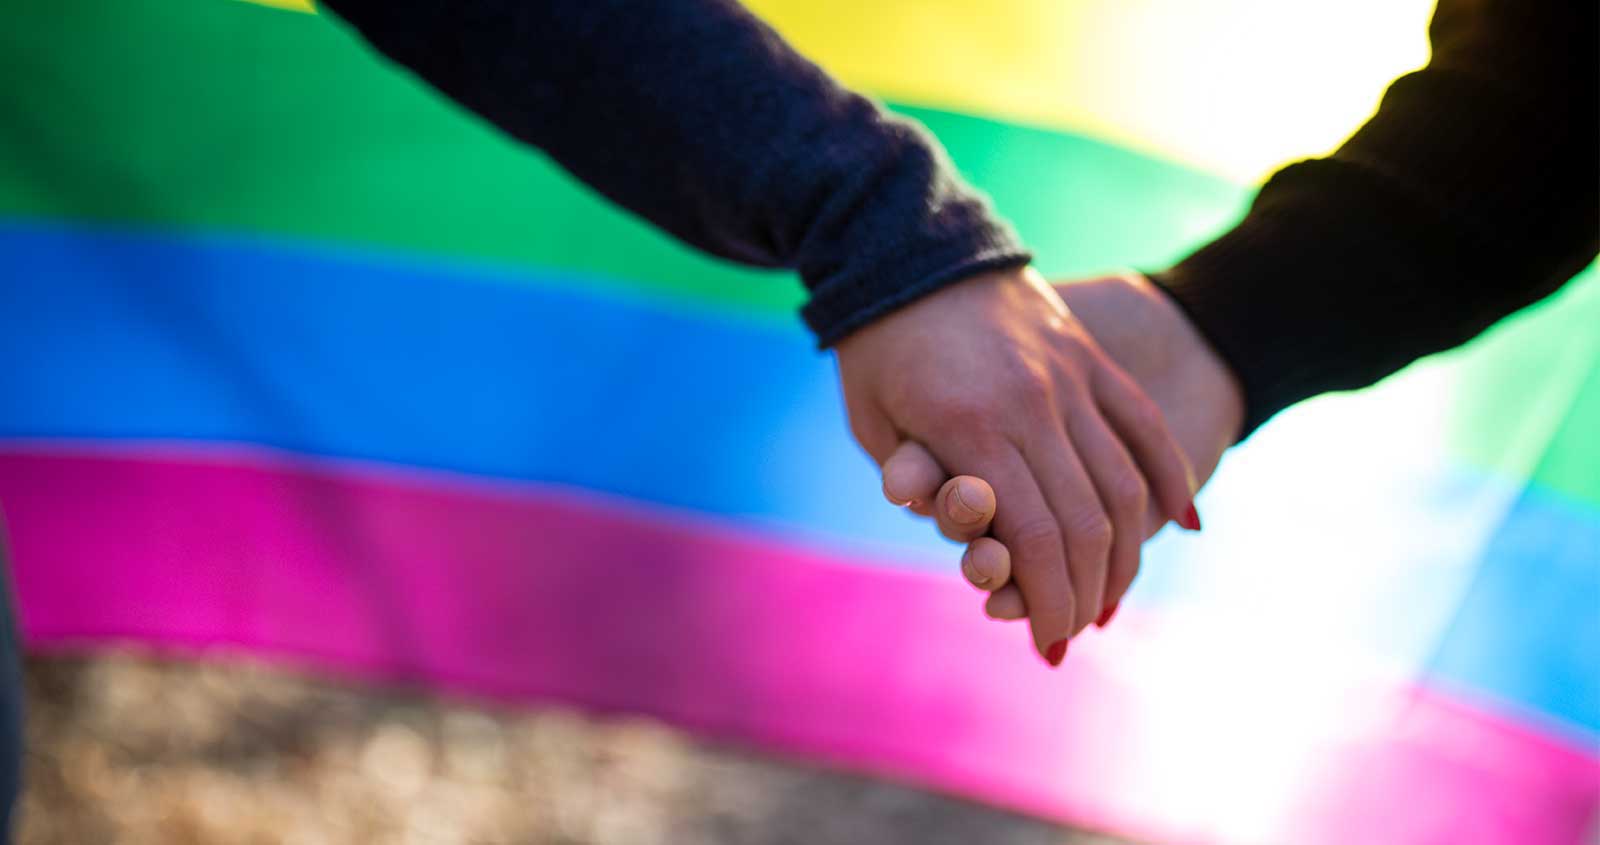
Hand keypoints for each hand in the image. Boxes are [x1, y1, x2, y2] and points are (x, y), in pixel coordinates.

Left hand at [879, 273, 1244, 623]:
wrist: (907, 241)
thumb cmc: (877, 348)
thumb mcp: (875, 422)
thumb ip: (921, 483)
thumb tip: (972, 536)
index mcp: (972, 424)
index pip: (1035, 537)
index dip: (1048, 602)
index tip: (1047, 645)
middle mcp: (1035, 401)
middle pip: (1087, 521)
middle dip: (1085, 593)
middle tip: (1075, 634)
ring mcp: (1071, 375)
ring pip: (1124, 480)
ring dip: (1126, 552)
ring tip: (1114, 597)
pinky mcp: (1089, 356)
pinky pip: (1143, 424)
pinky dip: (1169, 477)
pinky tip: (1187, 524)